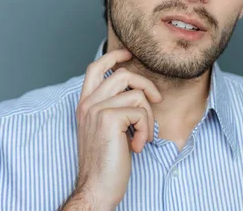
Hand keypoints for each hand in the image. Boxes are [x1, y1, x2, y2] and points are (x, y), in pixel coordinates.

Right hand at [63, 49, 162, 209]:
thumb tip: (137, 91)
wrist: (97, 188)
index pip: (95, 67)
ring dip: (147, 116)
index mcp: (85, 104)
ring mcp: (96, 109)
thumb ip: (114, 108)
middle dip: (146, 85)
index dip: (114, 55)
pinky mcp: (109, 118)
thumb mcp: (108, 129)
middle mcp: (87, 103)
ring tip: (141, 136)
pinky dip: (145, 129)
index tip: (129, 54)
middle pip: (123, 73)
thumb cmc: (107, 162)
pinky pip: (141, 111)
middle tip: (156, 101)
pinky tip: (137, 146)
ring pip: (136, 94)